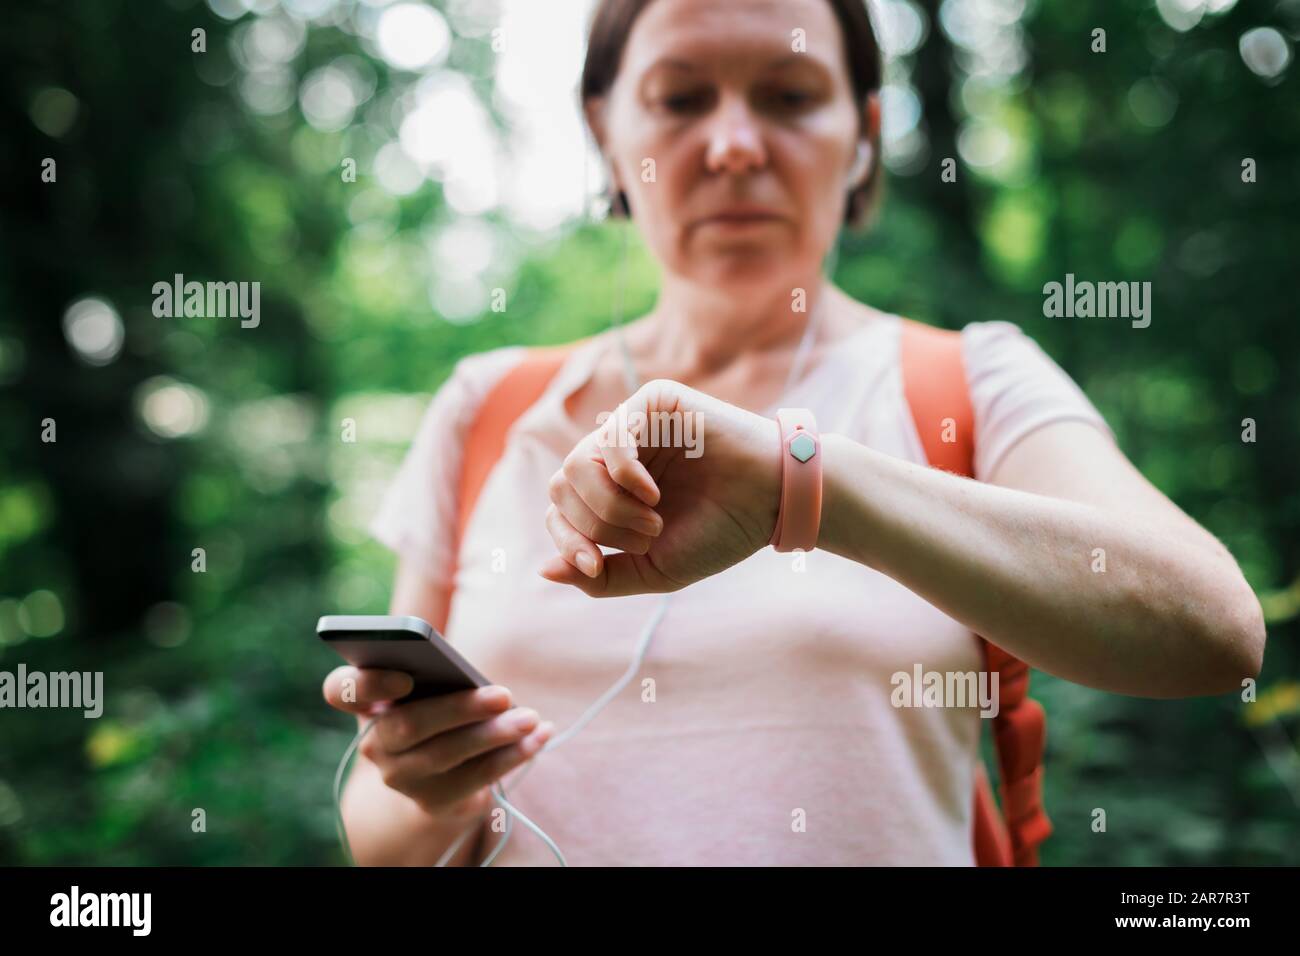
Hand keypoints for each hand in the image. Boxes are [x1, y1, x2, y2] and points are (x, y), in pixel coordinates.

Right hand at [322, 666, 553, 820]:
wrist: (435, 772)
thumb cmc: (437, 706)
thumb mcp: (431, 684)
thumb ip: (437, 668)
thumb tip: (470, 673)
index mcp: (366, 703)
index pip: (341, 689)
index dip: (369, 684)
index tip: (405, 678)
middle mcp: (375, 743)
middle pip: (408, 724)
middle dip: (460, 709)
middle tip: (504, 694)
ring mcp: (401, 777)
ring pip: (445, 755)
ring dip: (494, 735)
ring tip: (530, 719)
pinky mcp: (432, 801)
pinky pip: (473, 780)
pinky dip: (511, 757)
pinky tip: (538, 738)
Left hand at [539, 378, 781, 596]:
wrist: (772, 504)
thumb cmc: (720, 533)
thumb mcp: (654, 569)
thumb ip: (601, 576)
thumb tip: (545, 571)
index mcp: (612, 490)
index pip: (558, 510)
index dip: (567, 541)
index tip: (594, 565)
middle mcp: (616, 456)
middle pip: (559, 488)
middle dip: (595, 525)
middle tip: (644, 537)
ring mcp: (632, 426)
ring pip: (576, 464)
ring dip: (610, 505)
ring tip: (652, 518)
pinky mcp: (652, 403)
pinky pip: (609, 437)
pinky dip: (623, 475)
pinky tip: (653, 494)